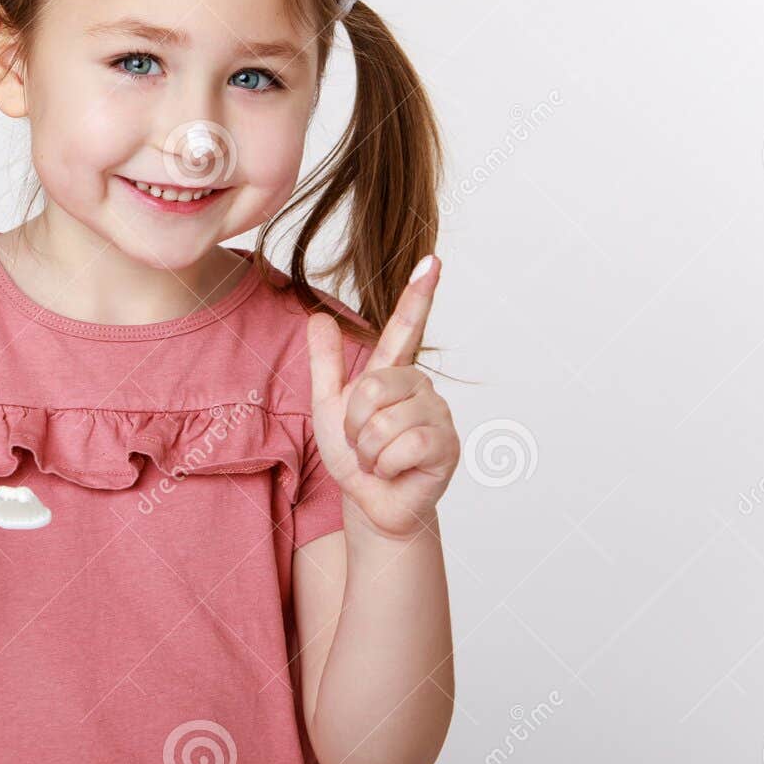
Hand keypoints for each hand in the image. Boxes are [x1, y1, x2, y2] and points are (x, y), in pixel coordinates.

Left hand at [306, 256, 459, 538]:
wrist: (370, 503)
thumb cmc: (354, 457)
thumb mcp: (328, 406)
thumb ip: (325, 363)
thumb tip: (317, 316)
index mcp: (394, 374)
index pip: (405, 327)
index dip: (418, 294)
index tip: (431, 260)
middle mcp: (421, 388)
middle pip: (373, 387)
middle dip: (353, 423)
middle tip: (362, 443)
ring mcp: (438, 416)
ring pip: (385, 420)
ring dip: (368, 449)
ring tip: (378, 459)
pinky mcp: (446, 445)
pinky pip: (403, 445)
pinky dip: (385, 465)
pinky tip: (394, 471)